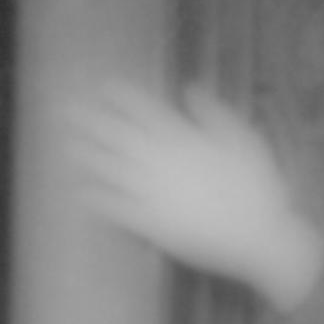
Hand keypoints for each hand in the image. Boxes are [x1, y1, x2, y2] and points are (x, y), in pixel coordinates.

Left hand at [67, 82, 323, 311]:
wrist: (259, 237)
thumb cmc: (258, 187)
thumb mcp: (243, 138)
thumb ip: (213, 112)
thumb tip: (189, 88)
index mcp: (183, 136)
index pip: (143, 109)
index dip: (120, 96)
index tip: (101, 86)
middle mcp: (160, 161)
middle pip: (116, 134)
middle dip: (89, 119)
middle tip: (63, 107)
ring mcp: (152, 193)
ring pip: (110, 168)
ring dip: (86, 155)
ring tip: (66, 144)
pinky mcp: (151, 223)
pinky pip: (116, 208)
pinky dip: (97, 199)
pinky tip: (81, 193)